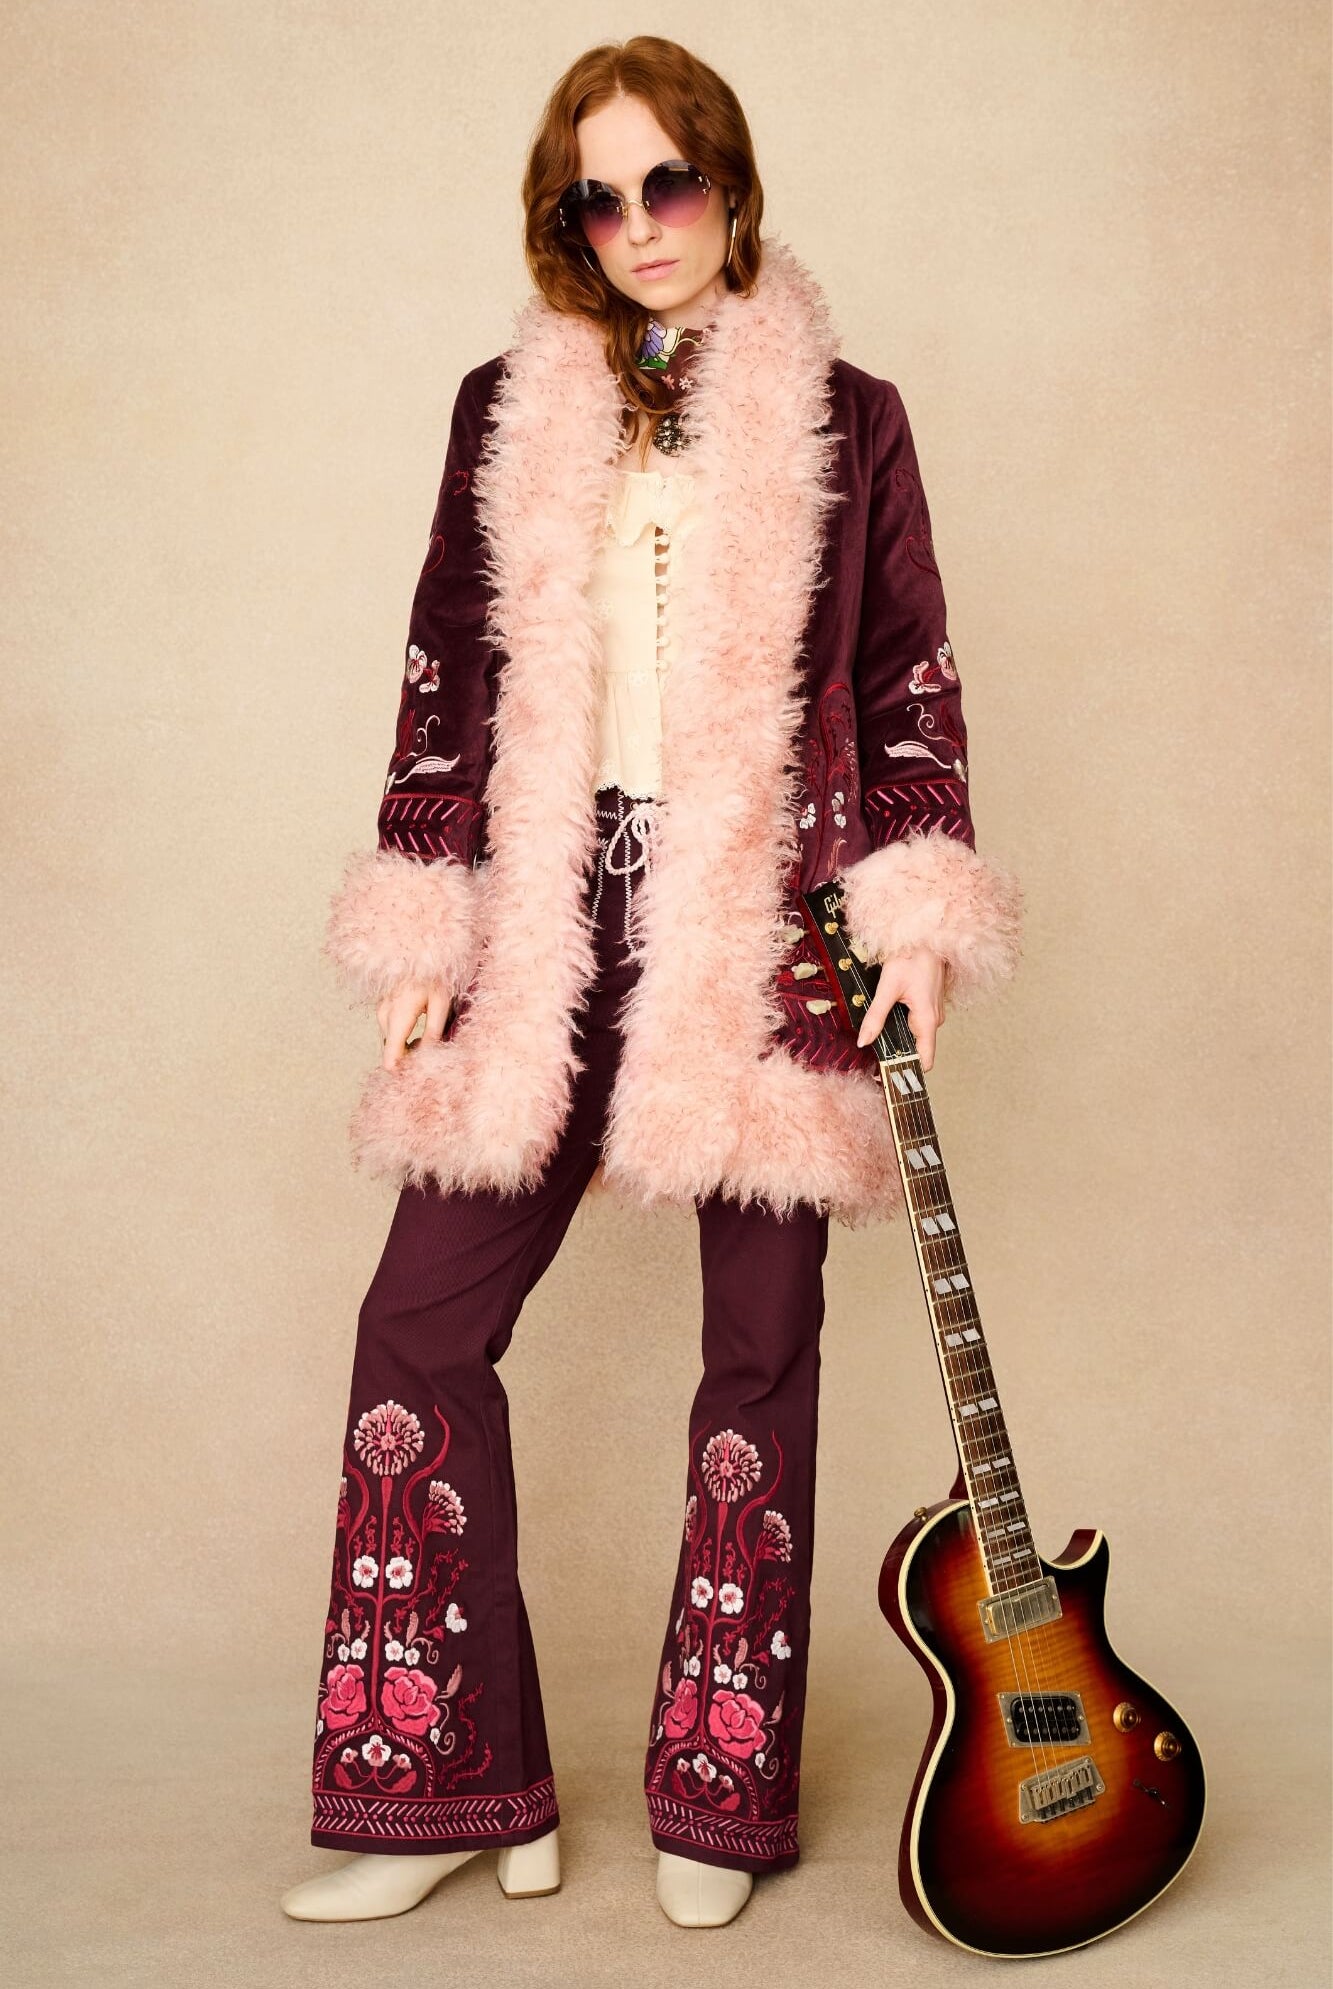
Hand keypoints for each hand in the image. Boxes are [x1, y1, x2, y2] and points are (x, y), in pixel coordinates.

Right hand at [376, 981, 453, 1070]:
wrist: (418, 946)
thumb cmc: (433, 973)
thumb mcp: (441, 1004)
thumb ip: (434, 1033)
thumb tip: (427, 1056)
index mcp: (398, 1018)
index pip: (390, 1059)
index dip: (404, 1069)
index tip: (421, 1067)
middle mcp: (385, 1015)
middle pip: (392, 1051)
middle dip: (410, 1054)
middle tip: (432, 1043)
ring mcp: (381, 1009)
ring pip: (391, 1039)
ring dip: (406, 1042)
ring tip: (428, 1030)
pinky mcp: (382, 1004)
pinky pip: (390, 1027)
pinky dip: (402, 1031)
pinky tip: (418, 1020)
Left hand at [855, 947, 948, 1070]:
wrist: (926, 935)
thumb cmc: (911, 956)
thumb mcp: (888, 987)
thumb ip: (875, 1016)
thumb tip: (864, 1041)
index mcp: (928, 1019)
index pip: (925, 1060)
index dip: (907, 1071)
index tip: (887, 1076)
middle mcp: (934, 1019)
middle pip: (917, 1048)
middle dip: (897, 1054)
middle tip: (873, 1061)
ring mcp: (933, 1011)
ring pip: (916, 1034)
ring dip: (899, 1038)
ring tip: (877, 1038)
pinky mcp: (929, 1003)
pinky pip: (917, 1021)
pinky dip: (903, 1024)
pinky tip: (888, 1019)